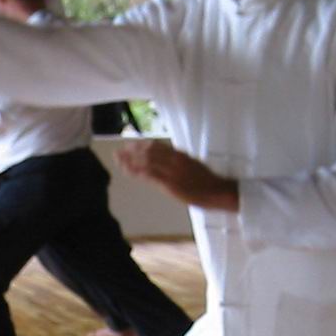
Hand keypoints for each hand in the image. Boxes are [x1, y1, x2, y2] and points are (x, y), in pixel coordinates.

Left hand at [116, 140, 238, 210]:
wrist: (216, 191)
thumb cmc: (207, 180)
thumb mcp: (193, 164)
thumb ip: (179, 161)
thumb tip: (168, 158)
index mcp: (179, 154)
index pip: (156, 145)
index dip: (140, 144)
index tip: (130, 145)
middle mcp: (174, 159)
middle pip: (147, 151)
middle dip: (131, 151)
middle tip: (119, 152)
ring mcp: (171, 171)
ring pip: (145, 161)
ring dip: (130, 160)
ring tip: (118, 160)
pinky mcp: (169, 183)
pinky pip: (149, 175)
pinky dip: (136, 172)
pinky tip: (127, 171)